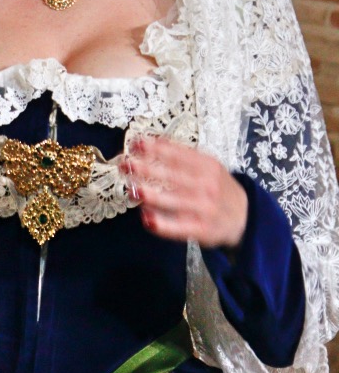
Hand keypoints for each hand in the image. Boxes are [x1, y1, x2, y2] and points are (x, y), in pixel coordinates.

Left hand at [120, 135, 248, 249]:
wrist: (245, 217)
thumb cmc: (219, 188)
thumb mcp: (209, 165)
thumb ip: (184, 155)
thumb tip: (152, 142)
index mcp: (208, 165)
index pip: (178, 154)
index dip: (156, 148)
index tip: (135, 143)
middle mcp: (207, 186)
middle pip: (174, 175)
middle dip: (147, 169)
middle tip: (126, 164)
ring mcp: (205, 208)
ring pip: (174, 200)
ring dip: (151, 195)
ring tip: (132, 189)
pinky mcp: (202, 230)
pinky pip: (180, 228)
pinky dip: (162, 224)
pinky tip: (146, 219)